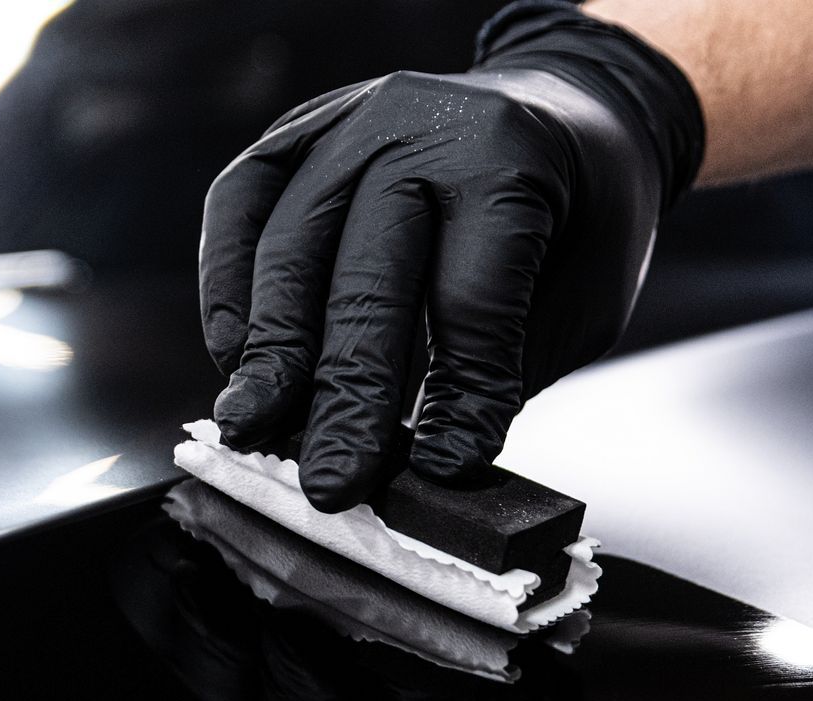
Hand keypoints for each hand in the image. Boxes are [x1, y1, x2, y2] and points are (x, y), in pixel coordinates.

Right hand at [198, 1, 702, 512]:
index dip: (461, 387)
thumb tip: (427, 465)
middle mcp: (417, 126)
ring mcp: (346, 121)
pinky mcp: (295, 134)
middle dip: (345, 392)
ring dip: (268, 350)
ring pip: (289, 244)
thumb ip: (503, 370)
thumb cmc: (579, 216)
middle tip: (330, 481)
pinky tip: (234, 356)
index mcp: (509, 157)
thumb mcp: (584, 295)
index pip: (472, 293)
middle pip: (367, 275)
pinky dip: (227, 287)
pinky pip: (238, 206)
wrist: (566, 108)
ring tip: (252, 427)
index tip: (444, 467)